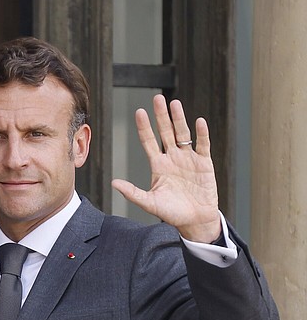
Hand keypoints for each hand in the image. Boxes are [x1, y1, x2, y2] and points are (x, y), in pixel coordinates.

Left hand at [111, 94, 220, 242]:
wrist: (194, 220)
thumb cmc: (171, 213)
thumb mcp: (149, 202)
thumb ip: (132, 192)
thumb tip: (114, 182)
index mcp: (158, 165)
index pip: (149, 141)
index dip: (145, 127)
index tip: (139, 112)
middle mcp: (172, 158)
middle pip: (166, 132)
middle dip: (161, 116)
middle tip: (157, 98)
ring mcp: (189, 159)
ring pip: (183, 134)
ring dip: (179, 119)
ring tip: (174, 104)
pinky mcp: (204, 163)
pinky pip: (203, 145)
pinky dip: (201, 134)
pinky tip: (198, 121)